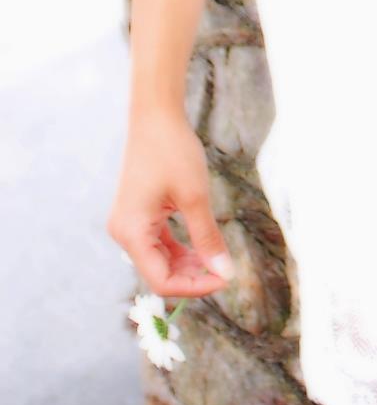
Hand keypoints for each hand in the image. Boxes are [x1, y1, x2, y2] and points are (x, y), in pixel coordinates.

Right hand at [106, 107, 235, 298]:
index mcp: (132, 233)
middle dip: (192, 276)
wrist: (156, 117)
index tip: (225, 279)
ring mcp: (128, 224)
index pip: (161, 281)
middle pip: (158, 273)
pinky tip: (202, 246)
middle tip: (225, 269)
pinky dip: (180, 249)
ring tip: (217, 257)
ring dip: (188, 264)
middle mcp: (124, 233)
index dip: (194, 287)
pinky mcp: (137, 215)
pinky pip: (158, 243)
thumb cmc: (174, 152)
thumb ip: (207, 239)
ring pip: (159, 260)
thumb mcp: (195, 198)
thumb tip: (225, 273)